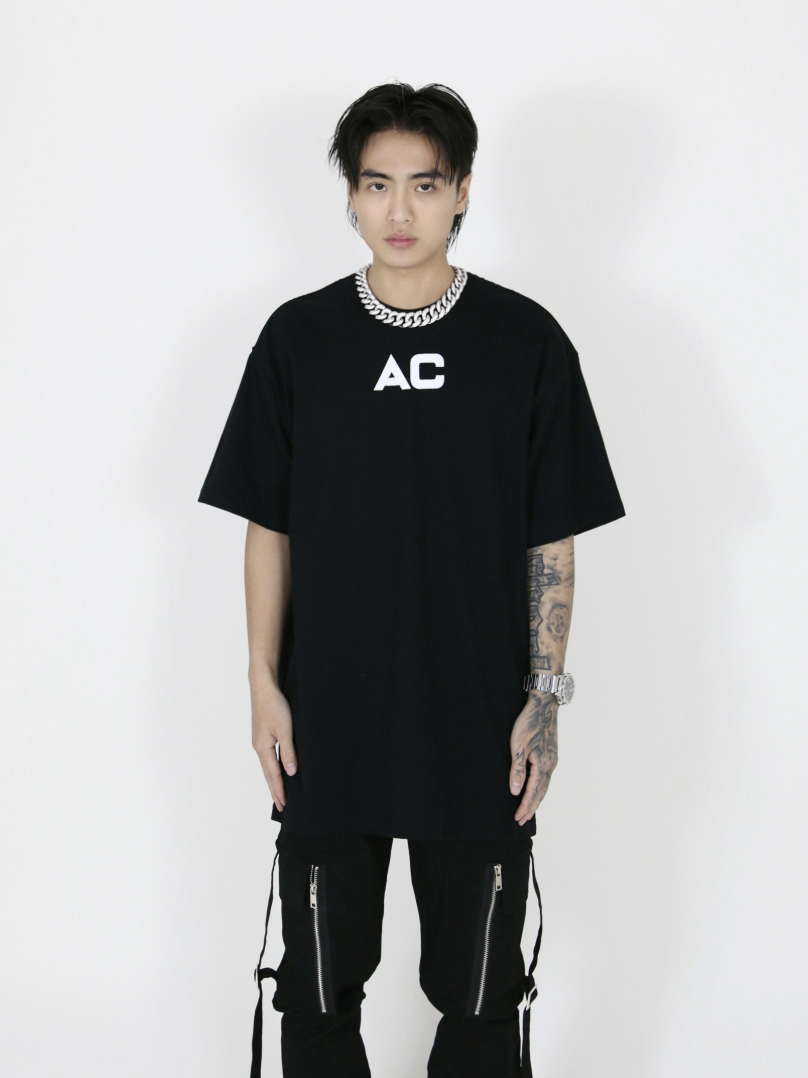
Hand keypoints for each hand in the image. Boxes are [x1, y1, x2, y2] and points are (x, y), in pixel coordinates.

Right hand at [249, 671, 296, 813]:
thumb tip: (291, 772)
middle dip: (274, 790)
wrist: (263, 687)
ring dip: (273, 780)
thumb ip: (288, 751)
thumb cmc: (274, 706)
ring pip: (267, 765)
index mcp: (263, 748)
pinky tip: (277, 769)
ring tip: (278, 793)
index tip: (283, 805)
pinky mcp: (263, 734)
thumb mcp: (285, 730)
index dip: (279, 790)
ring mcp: (260, 741)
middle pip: (267, 773)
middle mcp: (259, 747)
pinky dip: (272, 767)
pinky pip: (268, 757)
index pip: (272, 775)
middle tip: (281, 806)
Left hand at [509, 692, 558, 824]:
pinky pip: (546, 777)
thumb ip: (517, 770)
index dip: (525, 807)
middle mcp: (551, 765)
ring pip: (545, 785)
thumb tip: (515, 792)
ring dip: (536, 798)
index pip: (533, 792)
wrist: (544, 705)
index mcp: (543, 765)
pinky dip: (541, 787)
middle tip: (522, 820)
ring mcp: (553, 759)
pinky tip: (536, 788)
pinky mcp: (551, 753)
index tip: (517, 819)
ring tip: (529, 809)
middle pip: (541, 792)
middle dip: (531, 807)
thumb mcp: (518, 746)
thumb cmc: (529, 723)